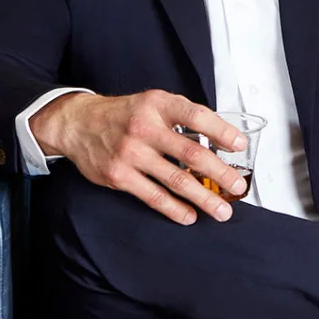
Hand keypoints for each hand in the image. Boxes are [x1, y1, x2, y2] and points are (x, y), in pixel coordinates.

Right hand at [30, 89, 248, 224]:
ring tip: (222, 210)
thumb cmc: (126, 114)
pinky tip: (189, 216)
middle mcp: (145, 127)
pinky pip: (153, 196)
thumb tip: (221, 137)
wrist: (79, 123)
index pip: (196, 116)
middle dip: (220, 173)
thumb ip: (184, 116)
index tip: (240, 145)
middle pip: (191, 153)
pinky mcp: (119, 175)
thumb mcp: (154, 102)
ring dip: (203, 198)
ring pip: (176, 179)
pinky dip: (174, 208)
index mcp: (159, 105)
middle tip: (238, 186)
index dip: (221, 131)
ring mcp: (131, 153)